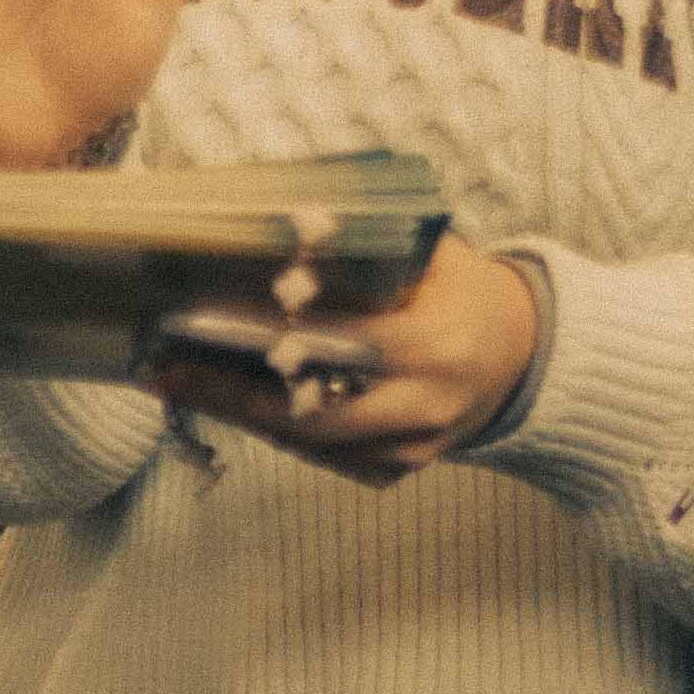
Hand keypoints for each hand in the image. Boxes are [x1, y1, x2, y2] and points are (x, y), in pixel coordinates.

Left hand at [137, 241, 545, 487]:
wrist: (528, 354)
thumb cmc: (468, 291)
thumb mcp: (431, 255)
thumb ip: (366, 247)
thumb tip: (276, 223)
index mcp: (432, 343)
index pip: (332, 344)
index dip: (264, 335)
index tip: (199, 319)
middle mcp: (424, 405)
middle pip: (305, 414)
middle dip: (229, 394)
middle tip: (166, 370)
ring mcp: (414, 447)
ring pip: (309, 443)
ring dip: (240, 414)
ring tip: (179, 383)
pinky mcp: (402, 470)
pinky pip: (325, 458)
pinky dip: (276, 430)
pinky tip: (227, 402)